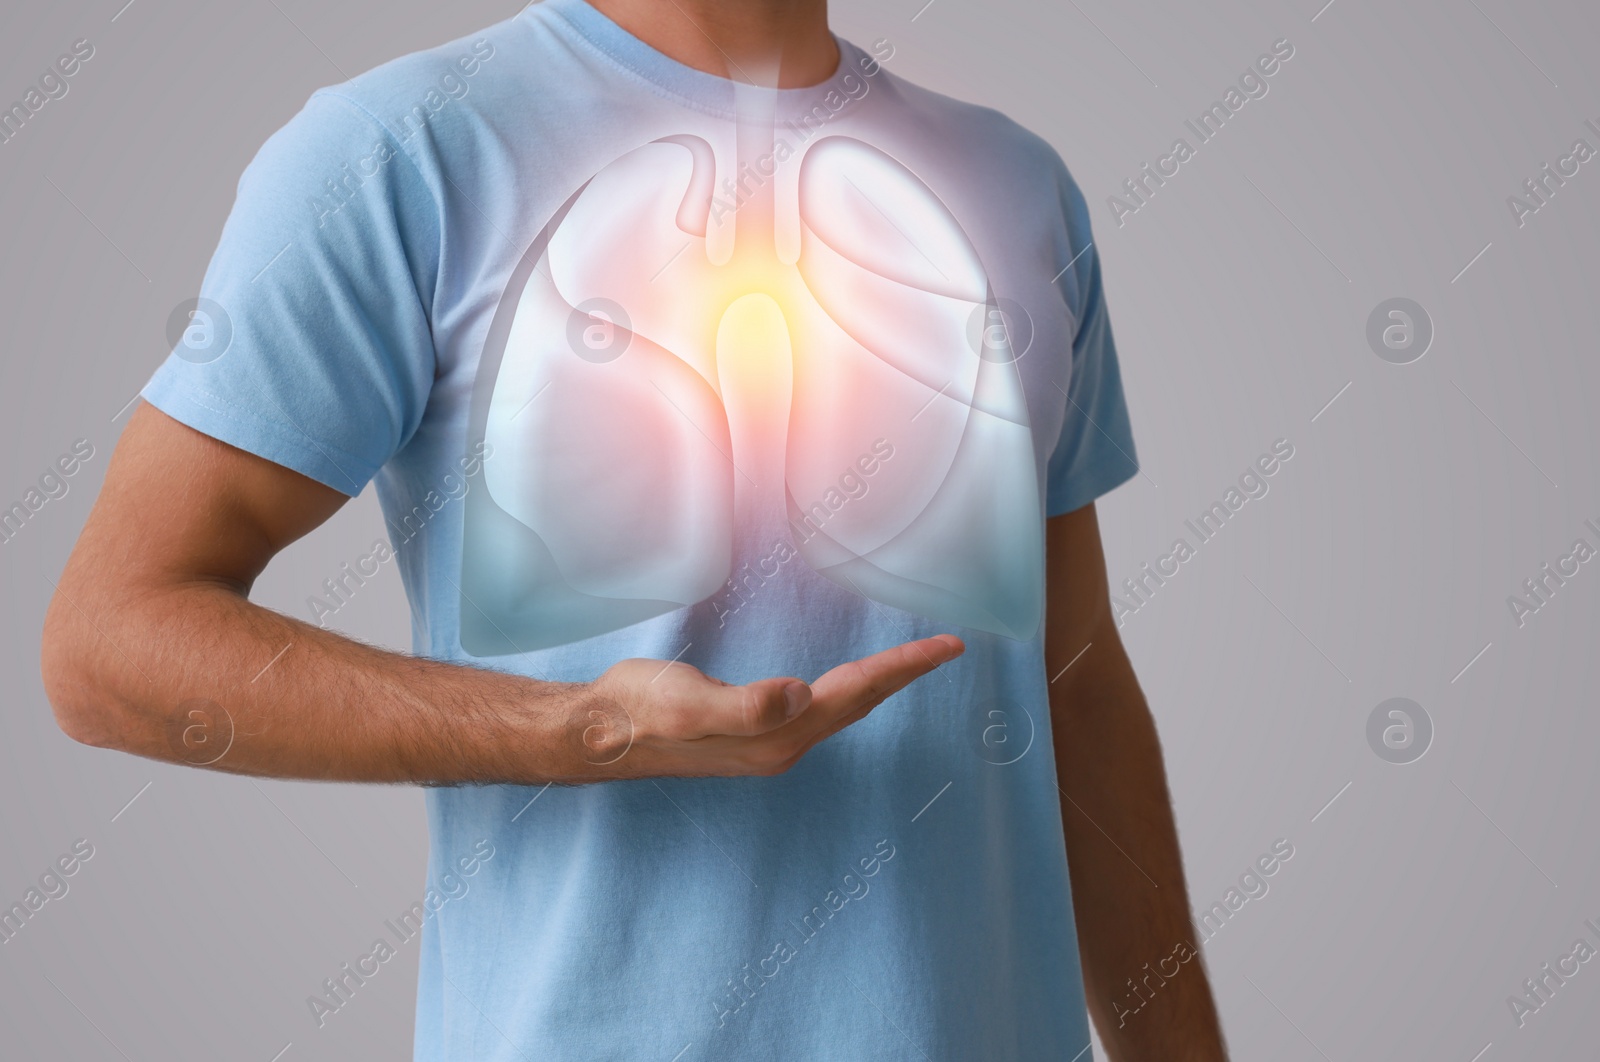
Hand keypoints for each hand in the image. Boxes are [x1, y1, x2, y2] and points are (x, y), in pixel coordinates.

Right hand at [579, 635, 964, 779]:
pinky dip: (848, 688)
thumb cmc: (636, 712)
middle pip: (859, 703)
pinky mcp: (752, 730)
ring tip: (914, 659)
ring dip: (881, 683)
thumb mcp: (686, 703)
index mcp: (777, 737)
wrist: (597, 733)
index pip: (855, 693)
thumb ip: (743, 705)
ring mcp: (768, 741)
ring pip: (842, 708)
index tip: (948, 645)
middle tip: (949, 645)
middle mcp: (781, 744)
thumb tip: (798, 694)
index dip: (903, 666)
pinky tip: (846, 681)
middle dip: (905, 673)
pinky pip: (818, 707)